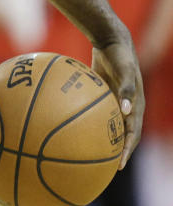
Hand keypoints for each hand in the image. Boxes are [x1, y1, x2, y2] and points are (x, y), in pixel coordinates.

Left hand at [91, 39, 143, 169]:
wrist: (112, 40)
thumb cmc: (120, 55)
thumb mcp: (125, 71)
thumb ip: (126, 89)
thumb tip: (126, 111)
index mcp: (136, 106)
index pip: (133, 135)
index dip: (126, 151)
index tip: (117, 166)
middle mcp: (127, 107)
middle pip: (121, 134)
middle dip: (114, 151)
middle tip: (100, 166)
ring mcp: (115, 100)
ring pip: (108, 124)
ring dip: (100, 137)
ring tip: (84, 150)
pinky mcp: (104, 93)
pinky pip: (96, 110)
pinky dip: (87, 119)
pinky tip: (68, 124)